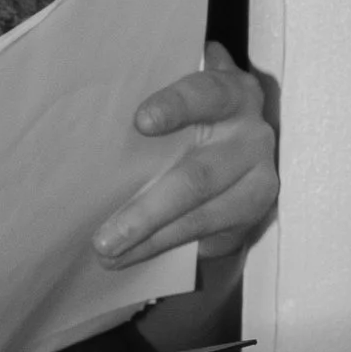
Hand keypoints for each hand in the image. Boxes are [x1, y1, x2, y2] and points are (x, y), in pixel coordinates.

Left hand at [95, 40, 278, 279]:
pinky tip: (135, 257)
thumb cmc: (191, 112)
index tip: (140, 122)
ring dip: (153, 239)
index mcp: (230, 94)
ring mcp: (259, 179)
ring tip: (110, 254)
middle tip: (104, 237)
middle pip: (199, 176)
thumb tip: (91, 128)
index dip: (174, 107)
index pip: (204, 95)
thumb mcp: (178, 95)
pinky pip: (211, 237)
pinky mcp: (254, 214)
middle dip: (148, 211)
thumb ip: (152, 104)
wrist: (236, 134)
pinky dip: (168, 248)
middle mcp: (252, 136)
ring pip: (205, 216)